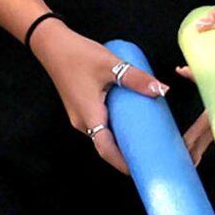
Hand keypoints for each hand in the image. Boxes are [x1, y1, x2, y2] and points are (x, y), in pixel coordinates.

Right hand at [33, 22, 171, 176]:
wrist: (51, 44)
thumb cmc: (78, 55)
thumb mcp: (110, 65)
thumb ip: (136, 79)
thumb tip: (162, 90)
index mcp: (89, 116)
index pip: (106, 149)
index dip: (123, 163)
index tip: (142, 170)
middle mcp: (82, 121)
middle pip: (106, 145)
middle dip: (126, 153)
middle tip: (150, 155)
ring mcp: (79, 115)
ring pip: (103, 134)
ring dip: (121, 139)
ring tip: (144, 139)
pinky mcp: (80, 107)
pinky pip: (99, 123)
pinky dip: (114, 127)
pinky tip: (129, 120)